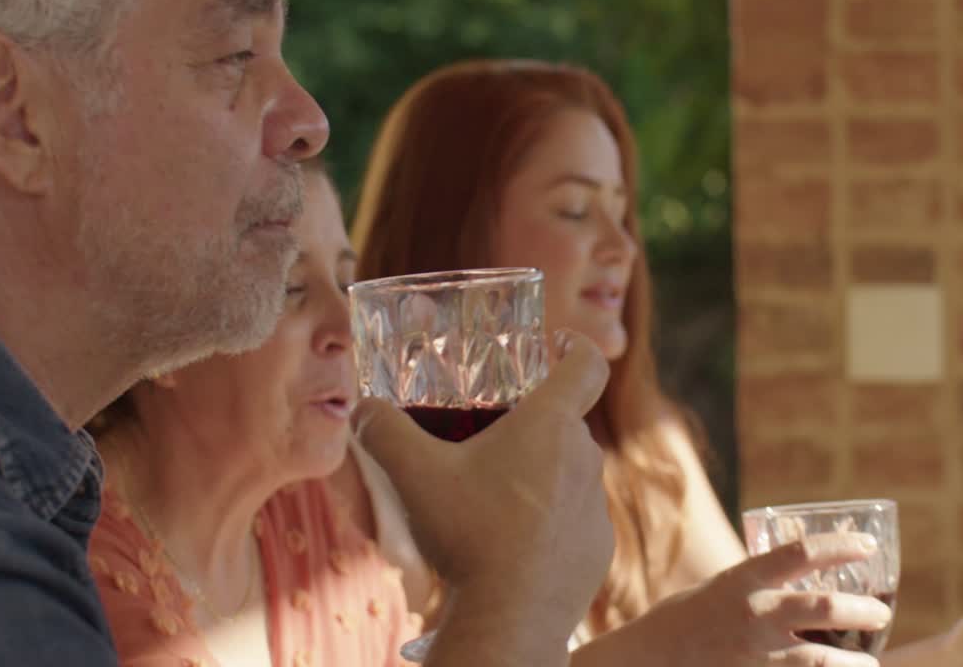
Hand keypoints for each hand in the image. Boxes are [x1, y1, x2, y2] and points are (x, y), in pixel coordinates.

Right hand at [354, 329, 613, 659]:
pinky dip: (548, 523)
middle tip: (488, 440)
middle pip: (566, 423)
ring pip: (570, 474)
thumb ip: (383, 430)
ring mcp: (596, 506)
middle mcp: (585, 458)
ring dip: (539, 477)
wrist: (509, 618)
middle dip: (532, 425)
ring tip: (492, 502)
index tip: (557, 344)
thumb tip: (363, 409)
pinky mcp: (599, 547)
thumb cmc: (467, 535)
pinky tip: (511, 545)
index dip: (575, 344)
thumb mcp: (413, 475)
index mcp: (551, 425)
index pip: (586, 363)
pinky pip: (574, 520)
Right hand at [576, 532, 891, 666]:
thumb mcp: (720, 589)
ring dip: (854, 663)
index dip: (839, 546)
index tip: (868, 546)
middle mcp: (752, 615)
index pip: (800, 552)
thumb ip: (758, 586)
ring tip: (870, 664)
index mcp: (743, 580)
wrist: (647, 660)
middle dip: (863, 611)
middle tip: (881, 614)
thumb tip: (803, 579)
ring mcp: (754, 655)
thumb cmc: (684, 621)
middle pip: (823, 606)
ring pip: (821, 660)